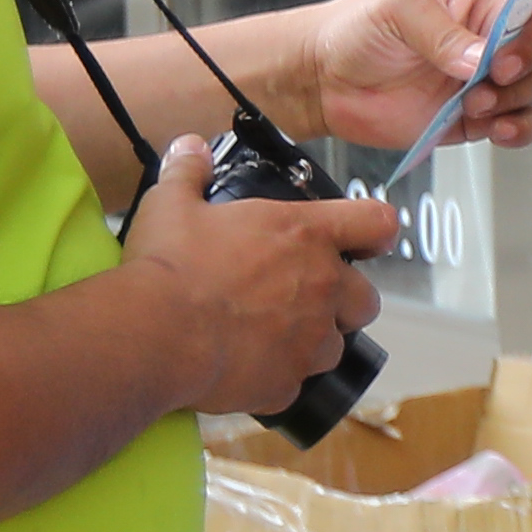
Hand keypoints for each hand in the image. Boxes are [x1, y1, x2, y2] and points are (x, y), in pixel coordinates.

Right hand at [131, 134, 397, 415]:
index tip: (368, 241)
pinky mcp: (287, 384)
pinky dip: (275, 379)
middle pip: (365, 300)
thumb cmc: (170, 264)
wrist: (155, 332)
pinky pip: (293, 384)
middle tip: (301, 299)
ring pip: (334, 347)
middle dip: (343, 302)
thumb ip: (188, 172)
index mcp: (306, 235)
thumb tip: (189, 146)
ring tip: (268, 338)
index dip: (376, 232)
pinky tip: (243, 371)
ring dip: (311, 343)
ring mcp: (309, 341)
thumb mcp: (172, 204)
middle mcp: (322, 287)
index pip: (376, 223)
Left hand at [301, 0, 531, 157]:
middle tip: (492, 69)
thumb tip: (480, 64)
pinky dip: (518, 130)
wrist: (329, 82)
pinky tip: (494, 130)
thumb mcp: (398, 11)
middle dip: (531, 54)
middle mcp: (499, 27)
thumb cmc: (361, 27)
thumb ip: (443, 34)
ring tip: (467, 102)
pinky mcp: (480, 115)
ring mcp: (492, 73)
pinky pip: (524, 123)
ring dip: (512, 97)